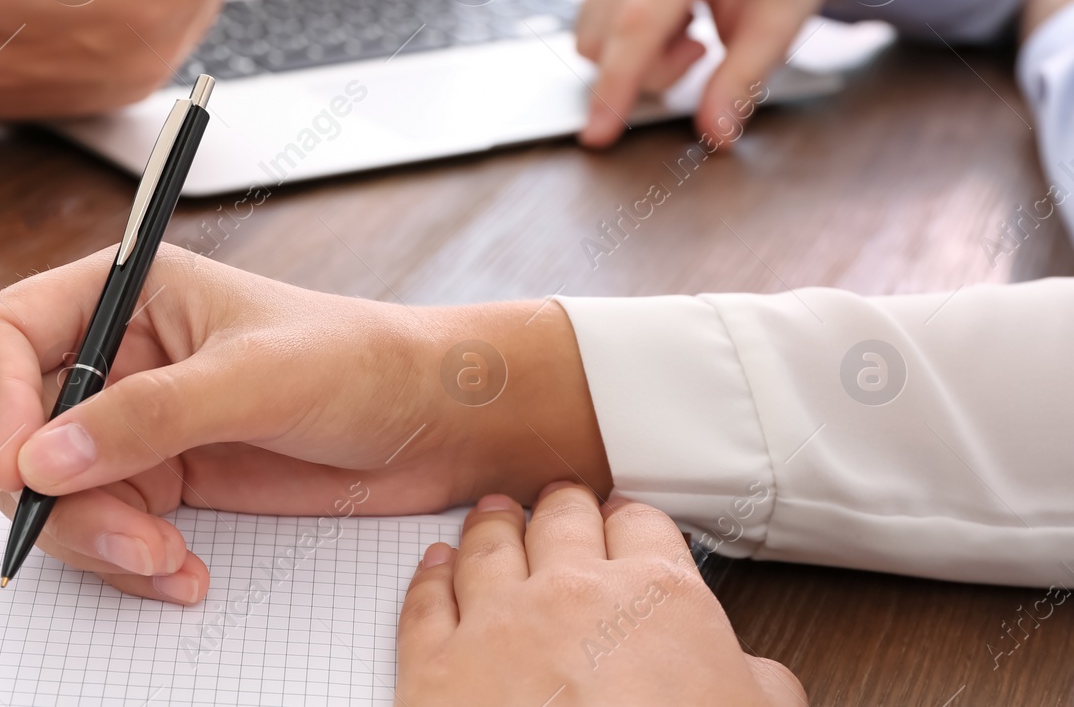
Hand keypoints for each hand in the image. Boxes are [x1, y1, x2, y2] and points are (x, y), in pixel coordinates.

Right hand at [0, 246, 609, 604]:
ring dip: (95, 541)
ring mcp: (133, 422)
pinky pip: (102, 532)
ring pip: (53, 495)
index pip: (1, 334)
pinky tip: (185, 572)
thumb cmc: (360, 363)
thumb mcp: (257, 379)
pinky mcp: (161, 478)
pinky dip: (129, 563)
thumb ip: (150, 416)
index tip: (26, 466)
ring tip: (167, 562)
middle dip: (56, 497)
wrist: (432, 424)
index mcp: (124, 292)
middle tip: (124, 537)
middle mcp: (115, 354)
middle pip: (16, 431)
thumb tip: (42, 458)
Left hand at [397, 484, 804, 704]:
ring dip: (493, 525)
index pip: (642, 525)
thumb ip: (755, 681)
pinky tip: (435, 565)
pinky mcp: (437, 665)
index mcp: (658, 599)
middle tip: (559, 502)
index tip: (624, 519)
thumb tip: (757, 674)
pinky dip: (430, 576)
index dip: (632, 521)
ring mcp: (498, 622)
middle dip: (563, 508)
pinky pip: (426, 600)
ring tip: (494, 514)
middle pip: (562, 519)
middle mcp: (574, 592)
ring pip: (489, 544)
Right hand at [575, 0, 865, 147]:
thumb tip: (714, 135)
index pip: (635, 26)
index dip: (614, 84)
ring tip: (688, 28)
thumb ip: (741, 83)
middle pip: (606, 41)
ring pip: (593, 36)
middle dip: (647, 70)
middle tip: (700, 51)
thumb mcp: (777, 28)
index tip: (598, 136)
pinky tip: (669, 12)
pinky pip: (594, 19)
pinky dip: (627, 33)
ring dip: (636, 54)